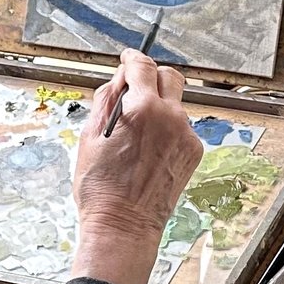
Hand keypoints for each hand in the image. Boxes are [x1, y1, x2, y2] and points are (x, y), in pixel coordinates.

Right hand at [69, 51, 203, 283]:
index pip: (142, 66)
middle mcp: (171, 117)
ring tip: (136, 133)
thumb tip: (118, 79)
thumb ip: (106, 99)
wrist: (124, 224)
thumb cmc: (100, 185)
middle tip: (135, 88)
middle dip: (152, 77)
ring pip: (175, 105)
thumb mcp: (89, 135)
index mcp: (143, 108)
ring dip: (158, 107)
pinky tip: (148, 150)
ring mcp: (186, 135)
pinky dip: (167, 130)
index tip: (128, 59)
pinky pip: (181, 129)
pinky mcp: (193, 153)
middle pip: (170, 77)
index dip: (132, 59)